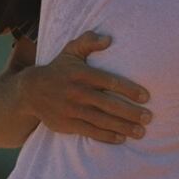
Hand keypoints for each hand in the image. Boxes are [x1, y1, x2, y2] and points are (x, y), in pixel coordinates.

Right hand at [18, 31, 151, 143]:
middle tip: (149, 117)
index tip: (146, 97)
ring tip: (141, 132)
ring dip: (123, 127)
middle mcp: (77, 92)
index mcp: (81, 74)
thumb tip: (108, 39)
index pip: (109, 81)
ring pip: (101, 120)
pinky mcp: (66, 124)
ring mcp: (71, 110)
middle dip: (130, 112)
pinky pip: (90, 131)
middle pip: (108, 104)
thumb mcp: (70, 51)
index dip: (129, 89)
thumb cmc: (58, 70)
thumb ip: (88, 41)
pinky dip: (106, 136)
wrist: (29, 92)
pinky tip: (122, 138)